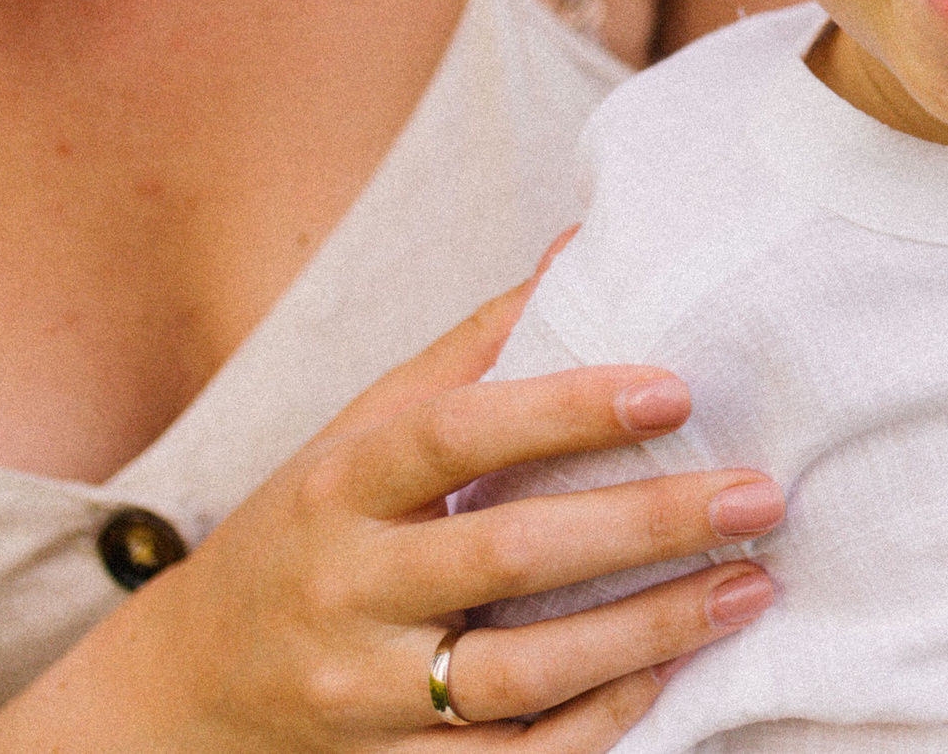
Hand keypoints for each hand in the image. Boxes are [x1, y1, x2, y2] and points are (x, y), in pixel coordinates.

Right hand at [0, 269, 781, 751]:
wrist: (190, 684)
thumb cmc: (311, 528)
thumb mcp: (362, 429)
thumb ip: (476, 348)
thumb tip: (582, 242)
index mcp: (342, 484)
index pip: (458, 432)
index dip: (567, 409)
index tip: (676, 391)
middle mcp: (348, 588)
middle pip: (509, 556)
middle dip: (646, 526)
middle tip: (757, 496)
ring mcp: (368, 691)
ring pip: (523, 675)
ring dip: (651, 631)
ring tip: (751, 585)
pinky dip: (606, 718)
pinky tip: (681, 670)